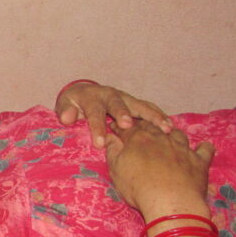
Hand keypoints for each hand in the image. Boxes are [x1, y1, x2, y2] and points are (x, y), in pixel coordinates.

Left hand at [56, 82, 171, 148]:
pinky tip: (170, 128)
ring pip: (139, 105)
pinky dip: (160, 116)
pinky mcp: (135, 103)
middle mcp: (111, 95)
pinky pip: (149, 108)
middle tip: (128, 126)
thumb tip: (66, 117)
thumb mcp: (65, 105)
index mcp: (93, 98)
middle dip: (124, 114)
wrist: (83, 93)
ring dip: (152, 116)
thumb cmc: (74, 104)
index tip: (100, 143)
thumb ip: (65, 110)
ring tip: (164, 128)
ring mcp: (125, 98)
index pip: (94, 112)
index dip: (97, 127)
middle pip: (119, 104)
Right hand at [104, 121, 213, 218]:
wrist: (170, 202)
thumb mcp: (116, 170)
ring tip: (168, 137)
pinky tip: (203, 147)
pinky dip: (203, 148)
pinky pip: (205, 150)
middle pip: (151, 126)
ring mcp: (182, 148)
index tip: (116, 128)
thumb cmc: (138, 188)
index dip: (120, 127)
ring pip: (177, 133)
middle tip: (139, 129)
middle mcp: (161, 138)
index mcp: (138, 139)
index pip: (126, 127)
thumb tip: (109, 137)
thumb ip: (113, 151)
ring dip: (171, 133)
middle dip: (143, 125)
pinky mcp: (199, 160)